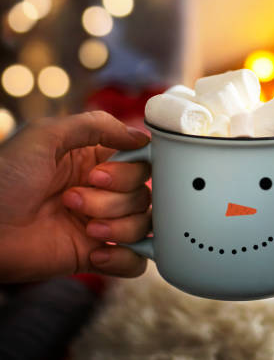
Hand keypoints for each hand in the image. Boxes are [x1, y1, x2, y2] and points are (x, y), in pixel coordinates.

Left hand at [0, 111, 151, 281]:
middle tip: (72, 199)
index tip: (97, 175)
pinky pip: (135, 262)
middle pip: (144, 195)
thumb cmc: (3, 178)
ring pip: (143, 226)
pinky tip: (96, 254)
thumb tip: (141, 137)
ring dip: (117, 227)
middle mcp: (102, 192)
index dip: (129, 172)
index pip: (141, 164)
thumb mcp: (46, 135)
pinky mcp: (93, 255)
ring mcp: (100, 224)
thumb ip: (97, 125)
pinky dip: (124, 259)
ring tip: (83, 228)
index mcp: (93, 162)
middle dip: (113, 200)